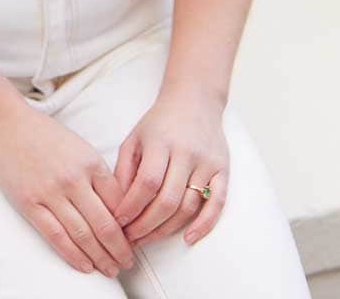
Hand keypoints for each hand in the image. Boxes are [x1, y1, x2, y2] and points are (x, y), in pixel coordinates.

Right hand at [0, 105, 135, 276]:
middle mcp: (74, 179)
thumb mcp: (80, 147)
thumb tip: (117, 207)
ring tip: (111, 269)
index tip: (135, 239)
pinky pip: (56, 237)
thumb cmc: (45, 135)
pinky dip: (73, 256)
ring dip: (100, 257)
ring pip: (83, 235)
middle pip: (105, 224)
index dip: (130, 225)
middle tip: (127, 262)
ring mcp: (51, 193)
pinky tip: (85, 266)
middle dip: (120, 248)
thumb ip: (97, 174)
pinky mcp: (31, 205)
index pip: (119, 202)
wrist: (8, 126)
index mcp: (91, 162)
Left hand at [111, 81, 228, 247]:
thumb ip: (123, 169)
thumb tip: (116, 205)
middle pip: (167, 200)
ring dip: (167, 229)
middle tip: (131, 239)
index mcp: (161, 142)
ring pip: (189, 206)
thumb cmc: (159, 122)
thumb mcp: (135, 138)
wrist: (195, 99)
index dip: (132, 207)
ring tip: (148, 239)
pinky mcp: (223, 169)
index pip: (147, 183)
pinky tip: (188, 239)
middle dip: (146, 226)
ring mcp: (206, 162)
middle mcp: (186, 152)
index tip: (118, 222)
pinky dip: (204, 225)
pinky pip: (217, 203)